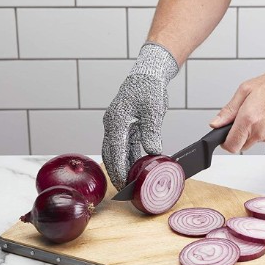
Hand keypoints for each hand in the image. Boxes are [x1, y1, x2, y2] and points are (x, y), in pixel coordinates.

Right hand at [102, 43, 178, 190]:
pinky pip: (123, 146)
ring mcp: (115, 125)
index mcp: (116, 120)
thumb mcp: (153, 110)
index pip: (115, 151)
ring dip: (121, 167)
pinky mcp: (123, 126)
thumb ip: (151, 132)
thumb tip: (153, 151)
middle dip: (116, 173)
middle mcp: (112, 124)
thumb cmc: (149, 89)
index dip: (118, 170)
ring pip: (115, 152)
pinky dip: (127, 158)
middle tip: (125, 190)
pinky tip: (134, 169)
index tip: (124, 185)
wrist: (147, 74)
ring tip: (130, 183)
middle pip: (110, 154)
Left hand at [209, 64, 264, 151]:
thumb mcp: (246, 89)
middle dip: (240, 135)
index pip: (231, 145)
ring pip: (254, 141)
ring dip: (254, 132)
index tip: (225, 137)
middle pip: (241, 145)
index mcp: (248, 118)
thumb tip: (216, 124)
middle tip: (247, 117)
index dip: (225, 143)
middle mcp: (259, 131)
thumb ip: (229, 110)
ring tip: (263, 113)